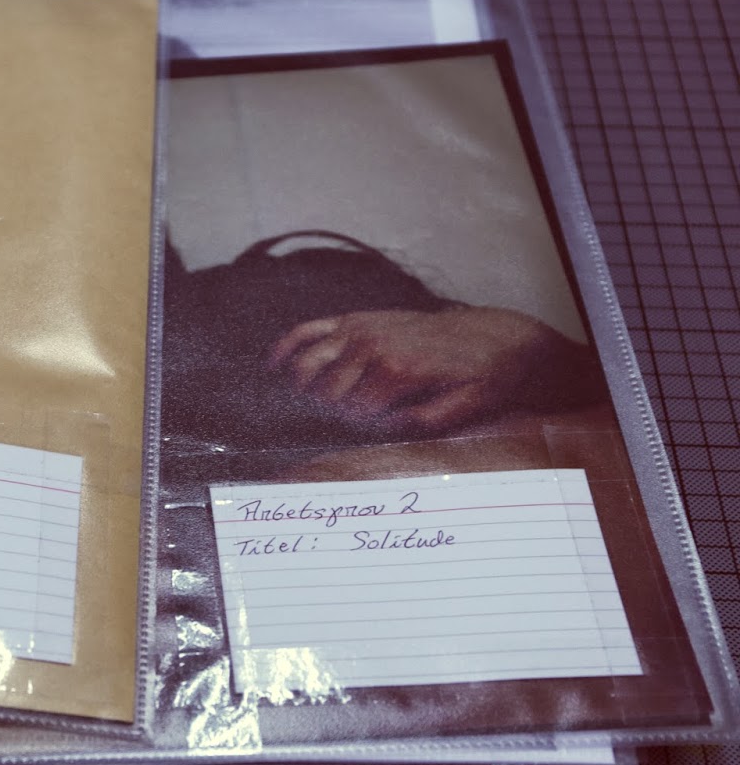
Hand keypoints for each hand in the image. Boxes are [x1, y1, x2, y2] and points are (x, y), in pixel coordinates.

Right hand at [266, 307, 560, 436]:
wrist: (492, 334)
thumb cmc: (480, 376)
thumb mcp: (467, 404)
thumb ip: (426, 421)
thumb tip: (384, 430)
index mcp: (398, 371)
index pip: (350, 411)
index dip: (344, 432)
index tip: (343, 445)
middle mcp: (373, 346)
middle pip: (326, 391)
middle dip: (320, 415)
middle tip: (316, 433)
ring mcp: (360, 330)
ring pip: (309, 363)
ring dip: (298, 388)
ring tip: (293, 409)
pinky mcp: (353, 319)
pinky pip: (309, 330)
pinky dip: (287, 346)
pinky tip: (273, 366)